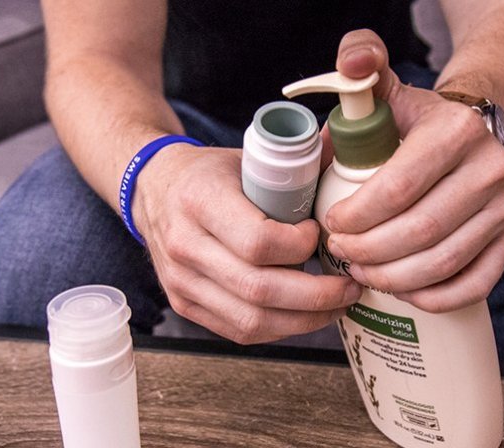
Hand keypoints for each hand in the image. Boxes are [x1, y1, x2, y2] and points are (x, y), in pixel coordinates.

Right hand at [134, 145, 362, 343]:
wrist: (153, 189)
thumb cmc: (207, 174)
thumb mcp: (246, 157)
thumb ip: (299, 161)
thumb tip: (350, 147)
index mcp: (200, 200)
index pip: (257, 242)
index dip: (299, 246)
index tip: (319, 234)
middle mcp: (185, 245)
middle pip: (259, 289)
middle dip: (317, 295)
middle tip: (349, 286)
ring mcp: (181, 281)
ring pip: (251, 320)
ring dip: (304, 319)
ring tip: (336, 304)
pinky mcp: (184, 304)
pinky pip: (239, 331)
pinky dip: (279, 328)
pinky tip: (304, 314)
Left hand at [322, 30, 503, 312]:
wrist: (477, 131)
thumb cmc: (417, 119)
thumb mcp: (389, 89)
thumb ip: (362, 65)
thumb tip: (351, 66)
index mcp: (457, 130)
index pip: (399, 186)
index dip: (358, 214)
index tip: (331, 224)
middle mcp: (491, 168)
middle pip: (421, 230)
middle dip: (370, 251)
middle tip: (340, 254)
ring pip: (445, 261)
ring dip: (395, 278)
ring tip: (362, 273)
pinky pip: (475, 283)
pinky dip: (435, 297)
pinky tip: (403, 292)